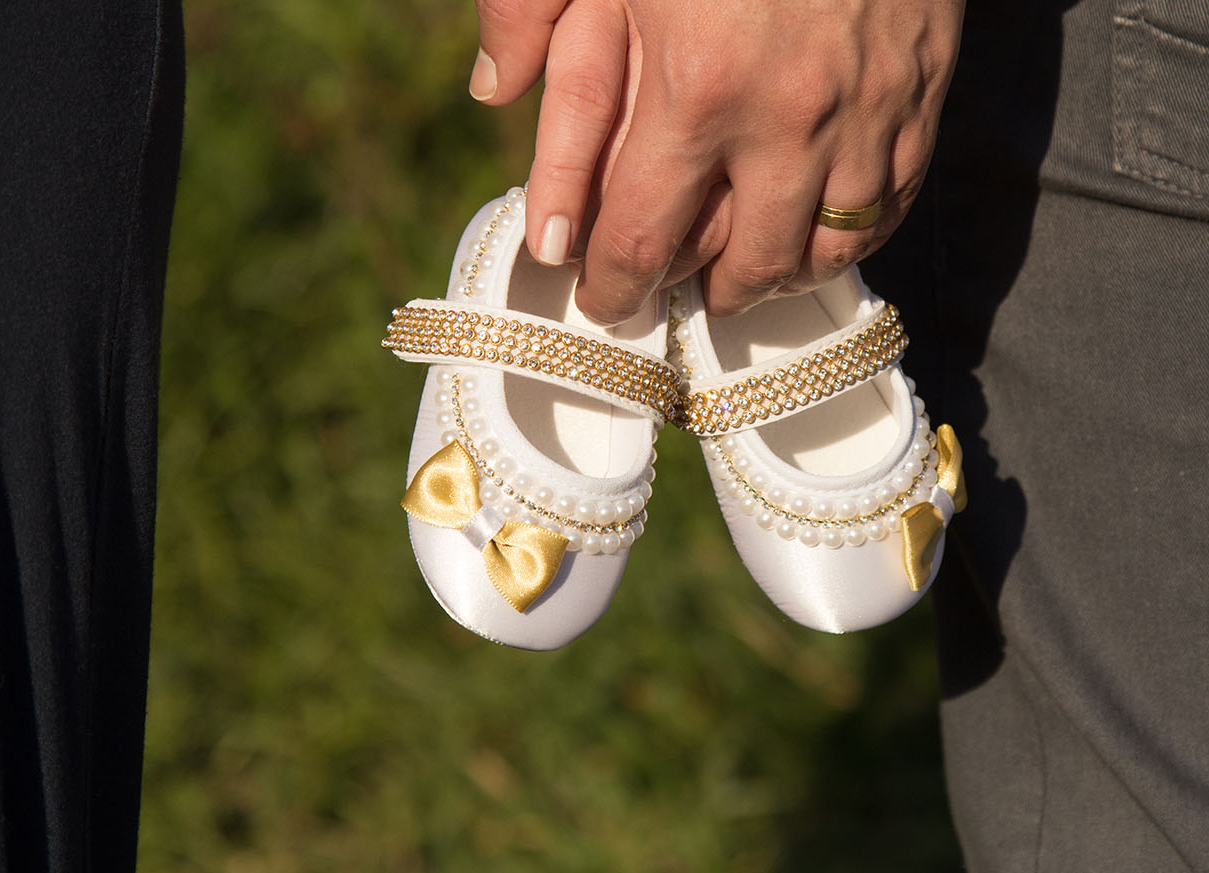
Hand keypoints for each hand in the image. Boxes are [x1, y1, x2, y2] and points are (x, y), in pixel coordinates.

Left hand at [471, 0, 964, 319]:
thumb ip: (534, 14)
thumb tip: (488, 91)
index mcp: (695, 89)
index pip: (640, 243)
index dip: (613, 291)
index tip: (602, 303)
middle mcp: (786, 118)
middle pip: (743, 267)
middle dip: (700, 296)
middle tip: (672, 293)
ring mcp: (865, 109)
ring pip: (827, 249)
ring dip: (778, 277)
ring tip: (743, 274)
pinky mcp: (924, 86)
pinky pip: (893, 200)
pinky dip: (852, 233)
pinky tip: (818, 231)